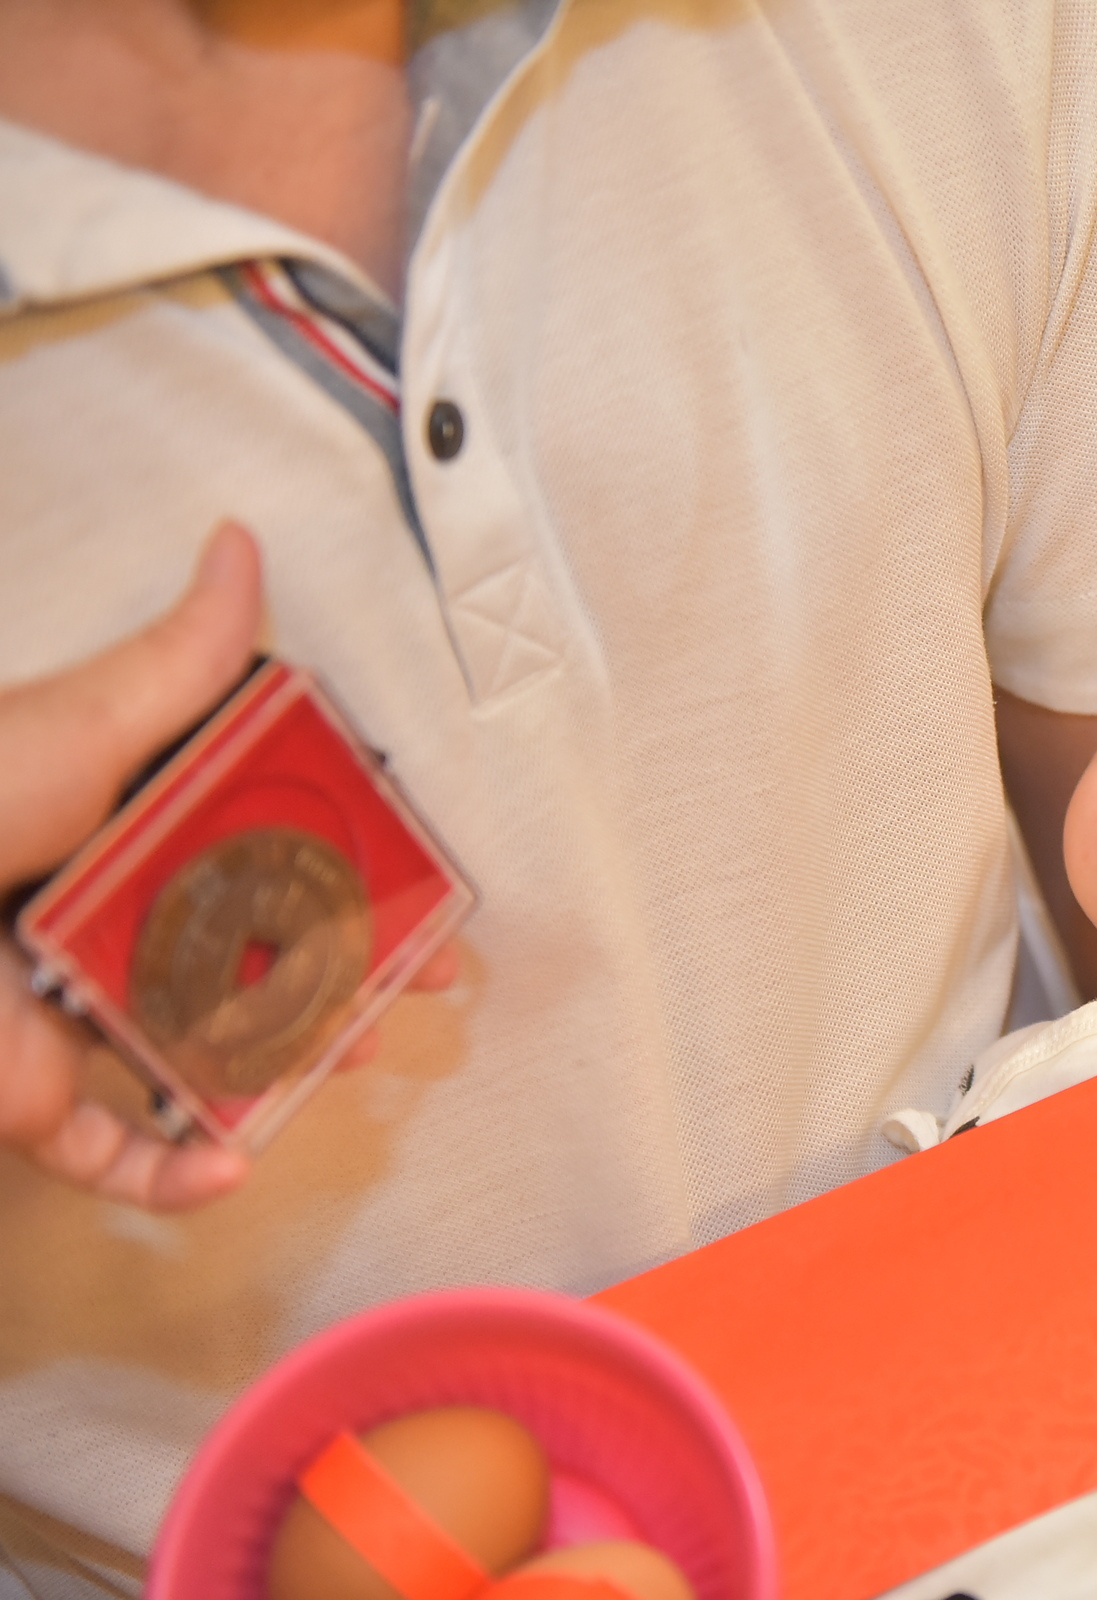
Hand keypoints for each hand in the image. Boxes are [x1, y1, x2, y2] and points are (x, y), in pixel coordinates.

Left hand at [0, 524, 452, 1209]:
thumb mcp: (85, 724)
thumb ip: (179, 661)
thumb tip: (236, 548)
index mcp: (139, 839)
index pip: (272, 864)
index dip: (357, 886)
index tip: (424, 902)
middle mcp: (118, 928)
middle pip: (260, 965)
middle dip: (352, 983)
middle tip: (417, 990)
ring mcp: (78, 1016)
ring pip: (209, 1059)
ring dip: (294, 1070)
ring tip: (355, 1058)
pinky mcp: (33, 1097)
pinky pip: (114, 1152)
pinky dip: (172, 1175)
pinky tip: (231, 1163)